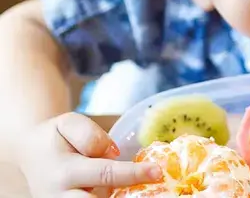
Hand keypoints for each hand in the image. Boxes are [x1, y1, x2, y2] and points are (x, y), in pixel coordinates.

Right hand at [17, 112, 161, 197]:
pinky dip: (116, 197)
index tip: (156, 171)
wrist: (29, 155)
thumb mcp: (68, 123)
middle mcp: (62, 197)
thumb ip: (90, 135)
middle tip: (152, 184)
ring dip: (121, 196)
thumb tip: (113, 154)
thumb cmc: (54, 137)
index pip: (105, 174)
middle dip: (127, 197)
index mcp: (63, 172)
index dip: (134, 173)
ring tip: (144, 188)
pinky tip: (131, 189)